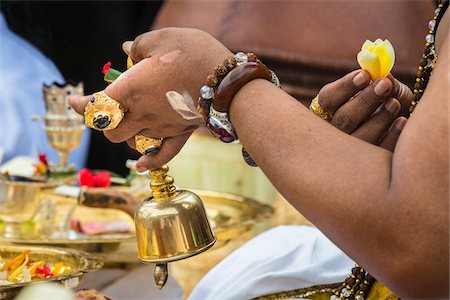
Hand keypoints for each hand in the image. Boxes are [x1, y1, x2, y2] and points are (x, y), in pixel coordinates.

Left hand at [69, 28, 231, 169]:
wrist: (227, 78)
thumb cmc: (193, 54)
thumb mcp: (162, 38)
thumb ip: (138, 46)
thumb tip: (127, 50)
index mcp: (131, 90)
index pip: (94, 105)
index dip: (79, 104)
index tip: (73, 100)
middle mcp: (142, 114)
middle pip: (110, 132)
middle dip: (105, 122)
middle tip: (111, 108)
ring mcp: (161, 128)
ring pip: (131, 143)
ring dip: (126, 134)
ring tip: (130, 121)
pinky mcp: (180, 134)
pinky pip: (161, 155)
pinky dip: (149, 161)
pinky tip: (141, 164)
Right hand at [315, 69, 412, 150]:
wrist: (392, 135)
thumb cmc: (383, 106)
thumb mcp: (382, 90)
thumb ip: (383, 81)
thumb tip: (385, 76)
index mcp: (327, 111)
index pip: (328, 98)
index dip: (345, 87)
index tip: (365, 75)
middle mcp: (332, 133)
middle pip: (343, 119)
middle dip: (365, 100)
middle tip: (385, 85)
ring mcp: (347, 153)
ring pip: (359, 137)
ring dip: (378, 118)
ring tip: (394, 103)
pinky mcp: (368, 165)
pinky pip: (378, 152)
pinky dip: (391, 136)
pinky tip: (402, 122)